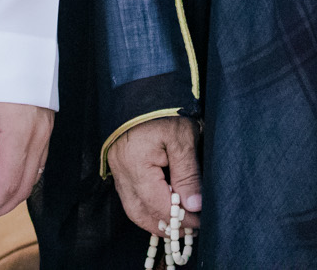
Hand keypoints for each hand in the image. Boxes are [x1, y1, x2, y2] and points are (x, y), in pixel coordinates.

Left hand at [0, 100, 53, 225]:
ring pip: (32, 174)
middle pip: (24, 186)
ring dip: (9, 192)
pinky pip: (36, 159)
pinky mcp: (45, 123)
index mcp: (21, 132)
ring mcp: (45, 129)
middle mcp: (39, 135)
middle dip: (0, 206)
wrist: (19, 35)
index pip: (9, 183)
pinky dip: (17, 172)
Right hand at [108, 115, 200, 236]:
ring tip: (177, 222)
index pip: (158, 205)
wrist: (142, 87)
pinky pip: (129, 195)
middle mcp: (121, 171)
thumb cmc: (165, 109)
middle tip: (188, 229)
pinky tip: (162, 206)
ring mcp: (117, 168)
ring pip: (132, 207)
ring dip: (153, 219)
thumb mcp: (183, 138)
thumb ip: (188, 175)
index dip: (180, 219)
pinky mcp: (118, 165)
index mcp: (135, 164)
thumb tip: (193, 206)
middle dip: (163, 226)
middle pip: (139, 213)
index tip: (200, 223)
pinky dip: (145, 206)